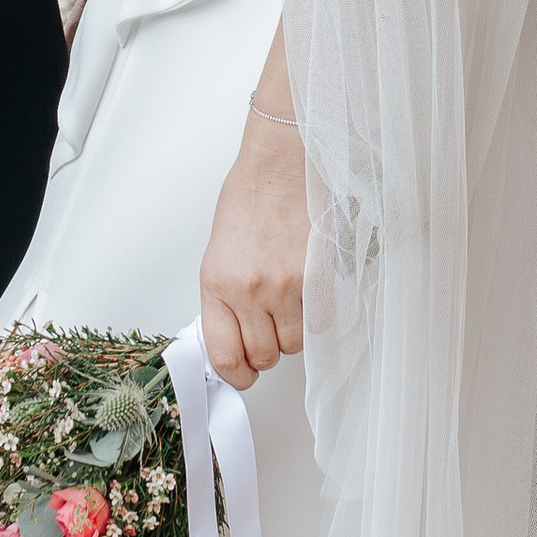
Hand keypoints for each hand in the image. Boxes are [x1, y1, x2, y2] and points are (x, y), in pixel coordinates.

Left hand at [199, 106, 306, 389]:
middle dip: (266, 351)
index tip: (243, 373)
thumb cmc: (249, 197)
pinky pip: (320, 322)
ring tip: (288, 303)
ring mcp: (286, 286)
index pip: (224, 357)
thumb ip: (224, 298)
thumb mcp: (219, 252)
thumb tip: (233, 337)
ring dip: (291, 332)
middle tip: (267, 330)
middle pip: (263, 356)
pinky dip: (315, 315)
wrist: (282, 162)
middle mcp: (249, 290)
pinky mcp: (318, 278)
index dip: (236, 374)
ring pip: (294, 344)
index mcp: (216, 284)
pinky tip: (308, 291)